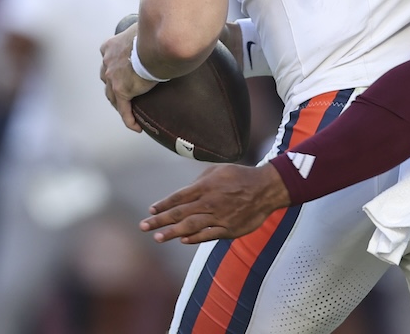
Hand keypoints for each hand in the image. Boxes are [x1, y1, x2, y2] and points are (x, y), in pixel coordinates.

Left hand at [99, 26, 153, 130]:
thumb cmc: (154, 33)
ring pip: (111, 95)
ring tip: (128, 110)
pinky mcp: (122, 91)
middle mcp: (107, 62)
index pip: (108, 60)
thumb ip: (145, 31)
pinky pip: (124, 109)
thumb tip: (158, 27)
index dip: (114, 68)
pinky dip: (128, 119)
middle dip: (113, 86)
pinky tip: (136, 127)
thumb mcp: (144, 28)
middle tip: (124, 93)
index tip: (122, 71)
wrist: (156, 44)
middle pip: (106, 79)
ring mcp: (112, 78)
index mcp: (110, 47)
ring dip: (118, 103)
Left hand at [140, 162, 291, 243]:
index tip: (151, 211)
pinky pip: (208, 235)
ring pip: (191, 226)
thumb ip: (200, 180)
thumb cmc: (241, 176)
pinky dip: (194, 238)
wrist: (266, 189)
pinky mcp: (229, 229)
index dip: (163, 204)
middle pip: (179, 213)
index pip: (178, 197)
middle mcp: (210, 202)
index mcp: (206, 186)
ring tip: (158, 237)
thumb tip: (185, 192)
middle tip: (143, 227)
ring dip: (172, 232)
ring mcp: (219, 217)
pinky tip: (183, 240)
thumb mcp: (219, 170)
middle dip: (159, 221)